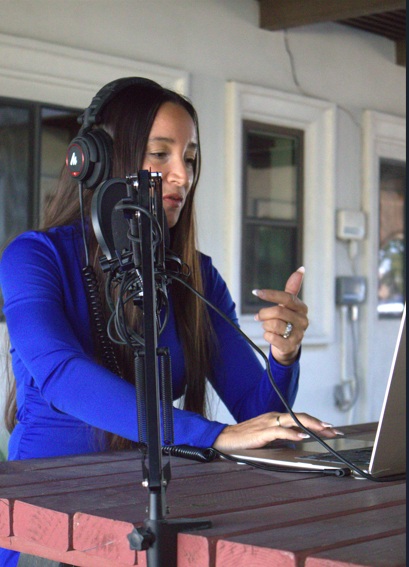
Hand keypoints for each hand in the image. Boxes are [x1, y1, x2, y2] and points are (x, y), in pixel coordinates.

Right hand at [213, 411, 342, 451]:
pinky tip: (302, 436)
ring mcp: (268, 423)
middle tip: (335, 431)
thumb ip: (281, 437)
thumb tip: (297, 441)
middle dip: (320, 423)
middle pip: (301, 417)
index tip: (331, 429)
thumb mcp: (267, 437)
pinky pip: (280, 430)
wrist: (224, 438)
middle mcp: (274, 417)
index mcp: (275, 418)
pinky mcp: (262, 431)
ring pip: (294, 420)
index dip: (317, 423)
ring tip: (324, 430)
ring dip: (311, 425)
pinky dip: (292, 433)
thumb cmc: (244, 439)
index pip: (300, 418)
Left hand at [253, 267, 307, 364]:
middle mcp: (303, 321)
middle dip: (264, 313)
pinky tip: (270, 335)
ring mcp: (298, 334)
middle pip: (278, 311)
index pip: (287, 297)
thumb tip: (301, 269)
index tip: (256, 292)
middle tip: (257, 316)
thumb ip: (292, 288)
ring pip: (274, 324)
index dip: (271, 294)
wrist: (288, 346)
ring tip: (268, 327)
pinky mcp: (291, 346)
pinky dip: (266, 335)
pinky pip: (272, 338)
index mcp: (302, 308)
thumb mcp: (289, 305)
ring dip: (265, 325)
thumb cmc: (287, 321)